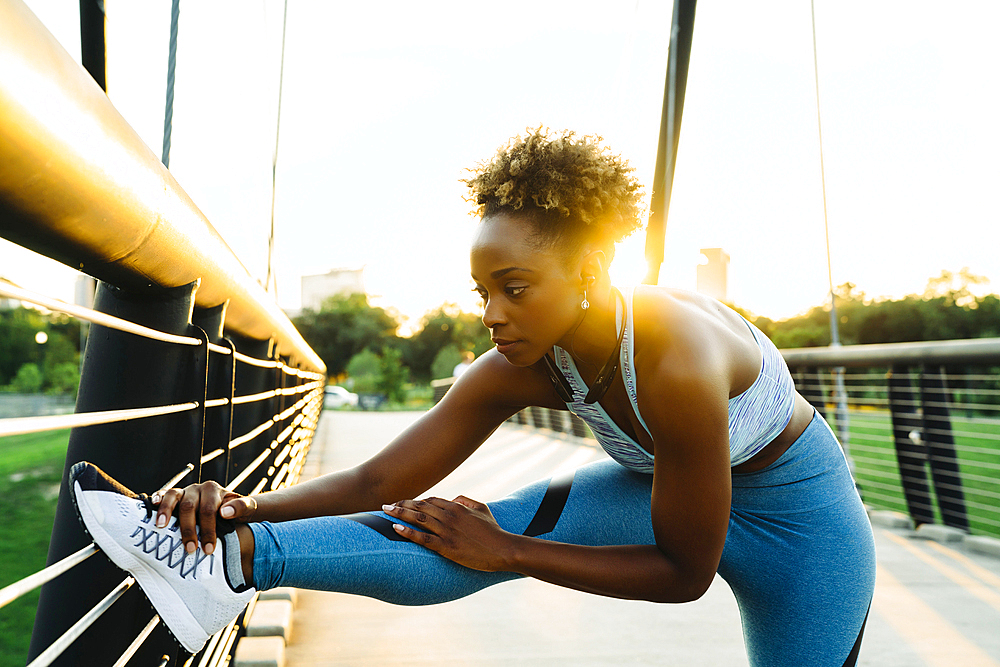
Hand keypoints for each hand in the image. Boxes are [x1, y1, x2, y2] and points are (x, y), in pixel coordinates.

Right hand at [152, 481, 257, 555]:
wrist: (231, 506)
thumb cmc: (236, 510)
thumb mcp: (247, 508)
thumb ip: (241, 507)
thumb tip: (225, 513)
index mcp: (214, 490)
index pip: (209, 510)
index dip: (208, 530)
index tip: (208, 549)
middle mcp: (197, 489)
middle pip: (189, 507)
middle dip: (189, 530)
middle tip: (190, 550)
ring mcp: (184, 491)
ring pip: (173, 497)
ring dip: (166, 512)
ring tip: (161, 527)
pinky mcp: (174, 496)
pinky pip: (163, 494)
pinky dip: (157, 499)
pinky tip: (152, 506)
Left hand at [382, 496, 514, 571]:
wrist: (503, 549)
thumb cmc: (494, 531)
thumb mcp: (482, 509)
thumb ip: (466, 501)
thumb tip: (453, 499)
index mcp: (456, 507)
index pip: (430, 500)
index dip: (414, 502)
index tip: (404, 504)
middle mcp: (449, 516)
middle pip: (420, 507)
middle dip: (401, 505)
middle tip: (386, 506)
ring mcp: (447, 531)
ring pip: (418, 519)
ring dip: (399, 514)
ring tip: (386, 512)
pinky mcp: (447, 546)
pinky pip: (423, 538)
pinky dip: (408, 532)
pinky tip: (396, 528)